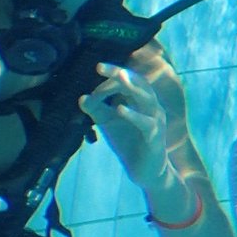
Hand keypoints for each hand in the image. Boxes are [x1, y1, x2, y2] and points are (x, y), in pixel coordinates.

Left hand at [81, 62, 170, 185]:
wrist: (144, 171)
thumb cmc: (127, 142)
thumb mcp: (108, 123)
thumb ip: (96, 110)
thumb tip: (81, 98)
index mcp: (141, 100)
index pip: (128, 79)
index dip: (110, 76)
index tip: (93, 73)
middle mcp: (151, 106)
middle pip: (138, 83)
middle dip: (119, 73)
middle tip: (100, 66)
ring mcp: (156, 120)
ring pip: (147, 99)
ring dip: (131, 87)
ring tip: (118, 77)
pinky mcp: (155, 137)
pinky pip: (146, 123)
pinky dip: (134, 115)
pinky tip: (120, 109)